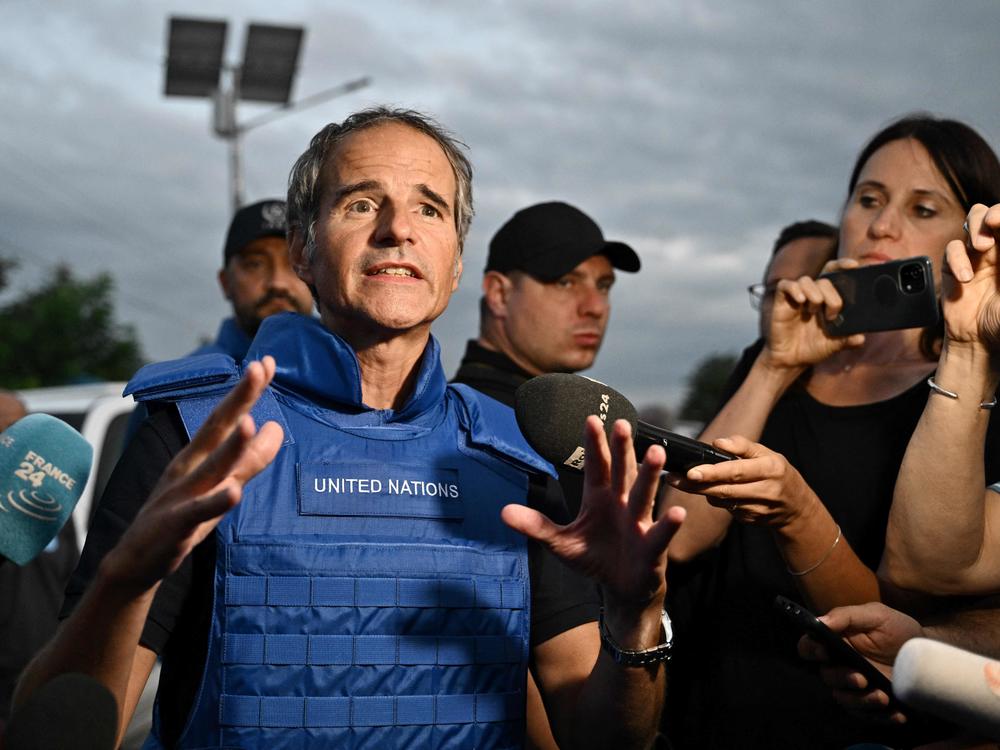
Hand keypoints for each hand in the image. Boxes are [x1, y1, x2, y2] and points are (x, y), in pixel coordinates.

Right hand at [102, 357, 283, 593]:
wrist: (136, 561)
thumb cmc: (182, 518)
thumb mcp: (220, 484)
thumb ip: (249, 459)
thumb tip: (277, 428)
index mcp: (198, 455)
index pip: (227, 416)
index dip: (247, 390)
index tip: (269, 362)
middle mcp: (189, 467)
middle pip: (217, 428)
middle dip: (238, 398)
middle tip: (258, 368)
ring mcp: (181, 494)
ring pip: (210, 467)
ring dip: (230, 446)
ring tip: (250, 423)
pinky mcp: (176, 525)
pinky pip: (198, 512)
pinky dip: (215, 502)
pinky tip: (234, 494)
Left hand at [502, 417, 685, 611]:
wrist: (621, 587)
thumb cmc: (594, 557)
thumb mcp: (560, 543)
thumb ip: (536, 526)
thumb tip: (503, 512)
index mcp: (599, 498)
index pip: (596, 466)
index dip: (594, 444)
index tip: (590, 419)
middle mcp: (621, 503)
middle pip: (621, 471)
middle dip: (622, 448)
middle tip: (622, 423)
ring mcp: (638, 523)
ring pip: (643, 495)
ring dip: (649, 474)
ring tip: (655, 452)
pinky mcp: (652, 547)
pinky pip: (660, 534)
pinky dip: (668, 524)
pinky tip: (676, 512)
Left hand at [665, 435, 818, 529]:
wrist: (796, 507)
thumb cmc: (776, 473)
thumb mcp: (767, 453)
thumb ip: (743, 446)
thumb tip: (718, 442)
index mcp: (770, 469)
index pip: (736, 471)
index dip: (712, 473)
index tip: (691, 472)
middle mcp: (765, 490)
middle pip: (724, 489)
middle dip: (696, 485)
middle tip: (672, 478)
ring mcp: (758, 509)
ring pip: (722, 501)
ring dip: (702, 491)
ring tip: (685, 480)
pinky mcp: (750, 520)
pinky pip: (726, 509)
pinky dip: (716, 499)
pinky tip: (714, 491)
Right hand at [764, 263, 864, 369]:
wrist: (791, 361)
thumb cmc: (813, 348)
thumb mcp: (834, 345)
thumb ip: (847, 340)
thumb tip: (860, 338)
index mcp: (827, 299)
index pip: (835, 273)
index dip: (843, 265)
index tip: (854, 265)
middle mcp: (813, 295)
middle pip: (824, 279)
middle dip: (832, 294)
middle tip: (832, 313)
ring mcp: (796, 298)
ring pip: (806, 280)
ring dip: (814, 293)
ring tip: (814, 310)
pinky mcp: (781, 302)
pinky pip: (786, 285)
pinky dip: (794, 289)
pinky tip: (801, 301)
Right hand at [798, 602, 923, 723]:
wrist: (928, 652)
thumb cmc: (898, 629)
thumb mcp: (876, 615)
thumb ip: (846, 616)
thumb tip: (819, 621)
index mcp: (836, 642)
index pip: (809, 647)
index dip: (811, 650)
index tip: (825, 652)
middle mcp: (840, 665)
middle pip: (827, 676)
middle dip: (842, 679)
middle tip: (863, 679)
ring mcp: (856, 687)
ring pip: (844, 699)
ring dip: (861, 701)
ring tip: (883, 697)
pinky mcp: (873, 705)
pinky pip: (867, 716)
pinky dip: (881, 717)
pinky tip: (897, 713)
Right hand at [943, 203, 999, 351]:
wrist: (980, 343)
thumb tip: (998, 247)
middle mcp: (999, 248)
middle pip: (991, 214)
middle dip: (992, 215)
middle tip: (993, 224)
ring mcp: (976, 256)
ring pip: (972, 221)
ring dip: (975, 227)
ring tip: (981, 247)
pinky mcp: (954, 267)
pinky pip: (952, 249)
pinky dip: (957, 259)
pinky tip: (965, 278)